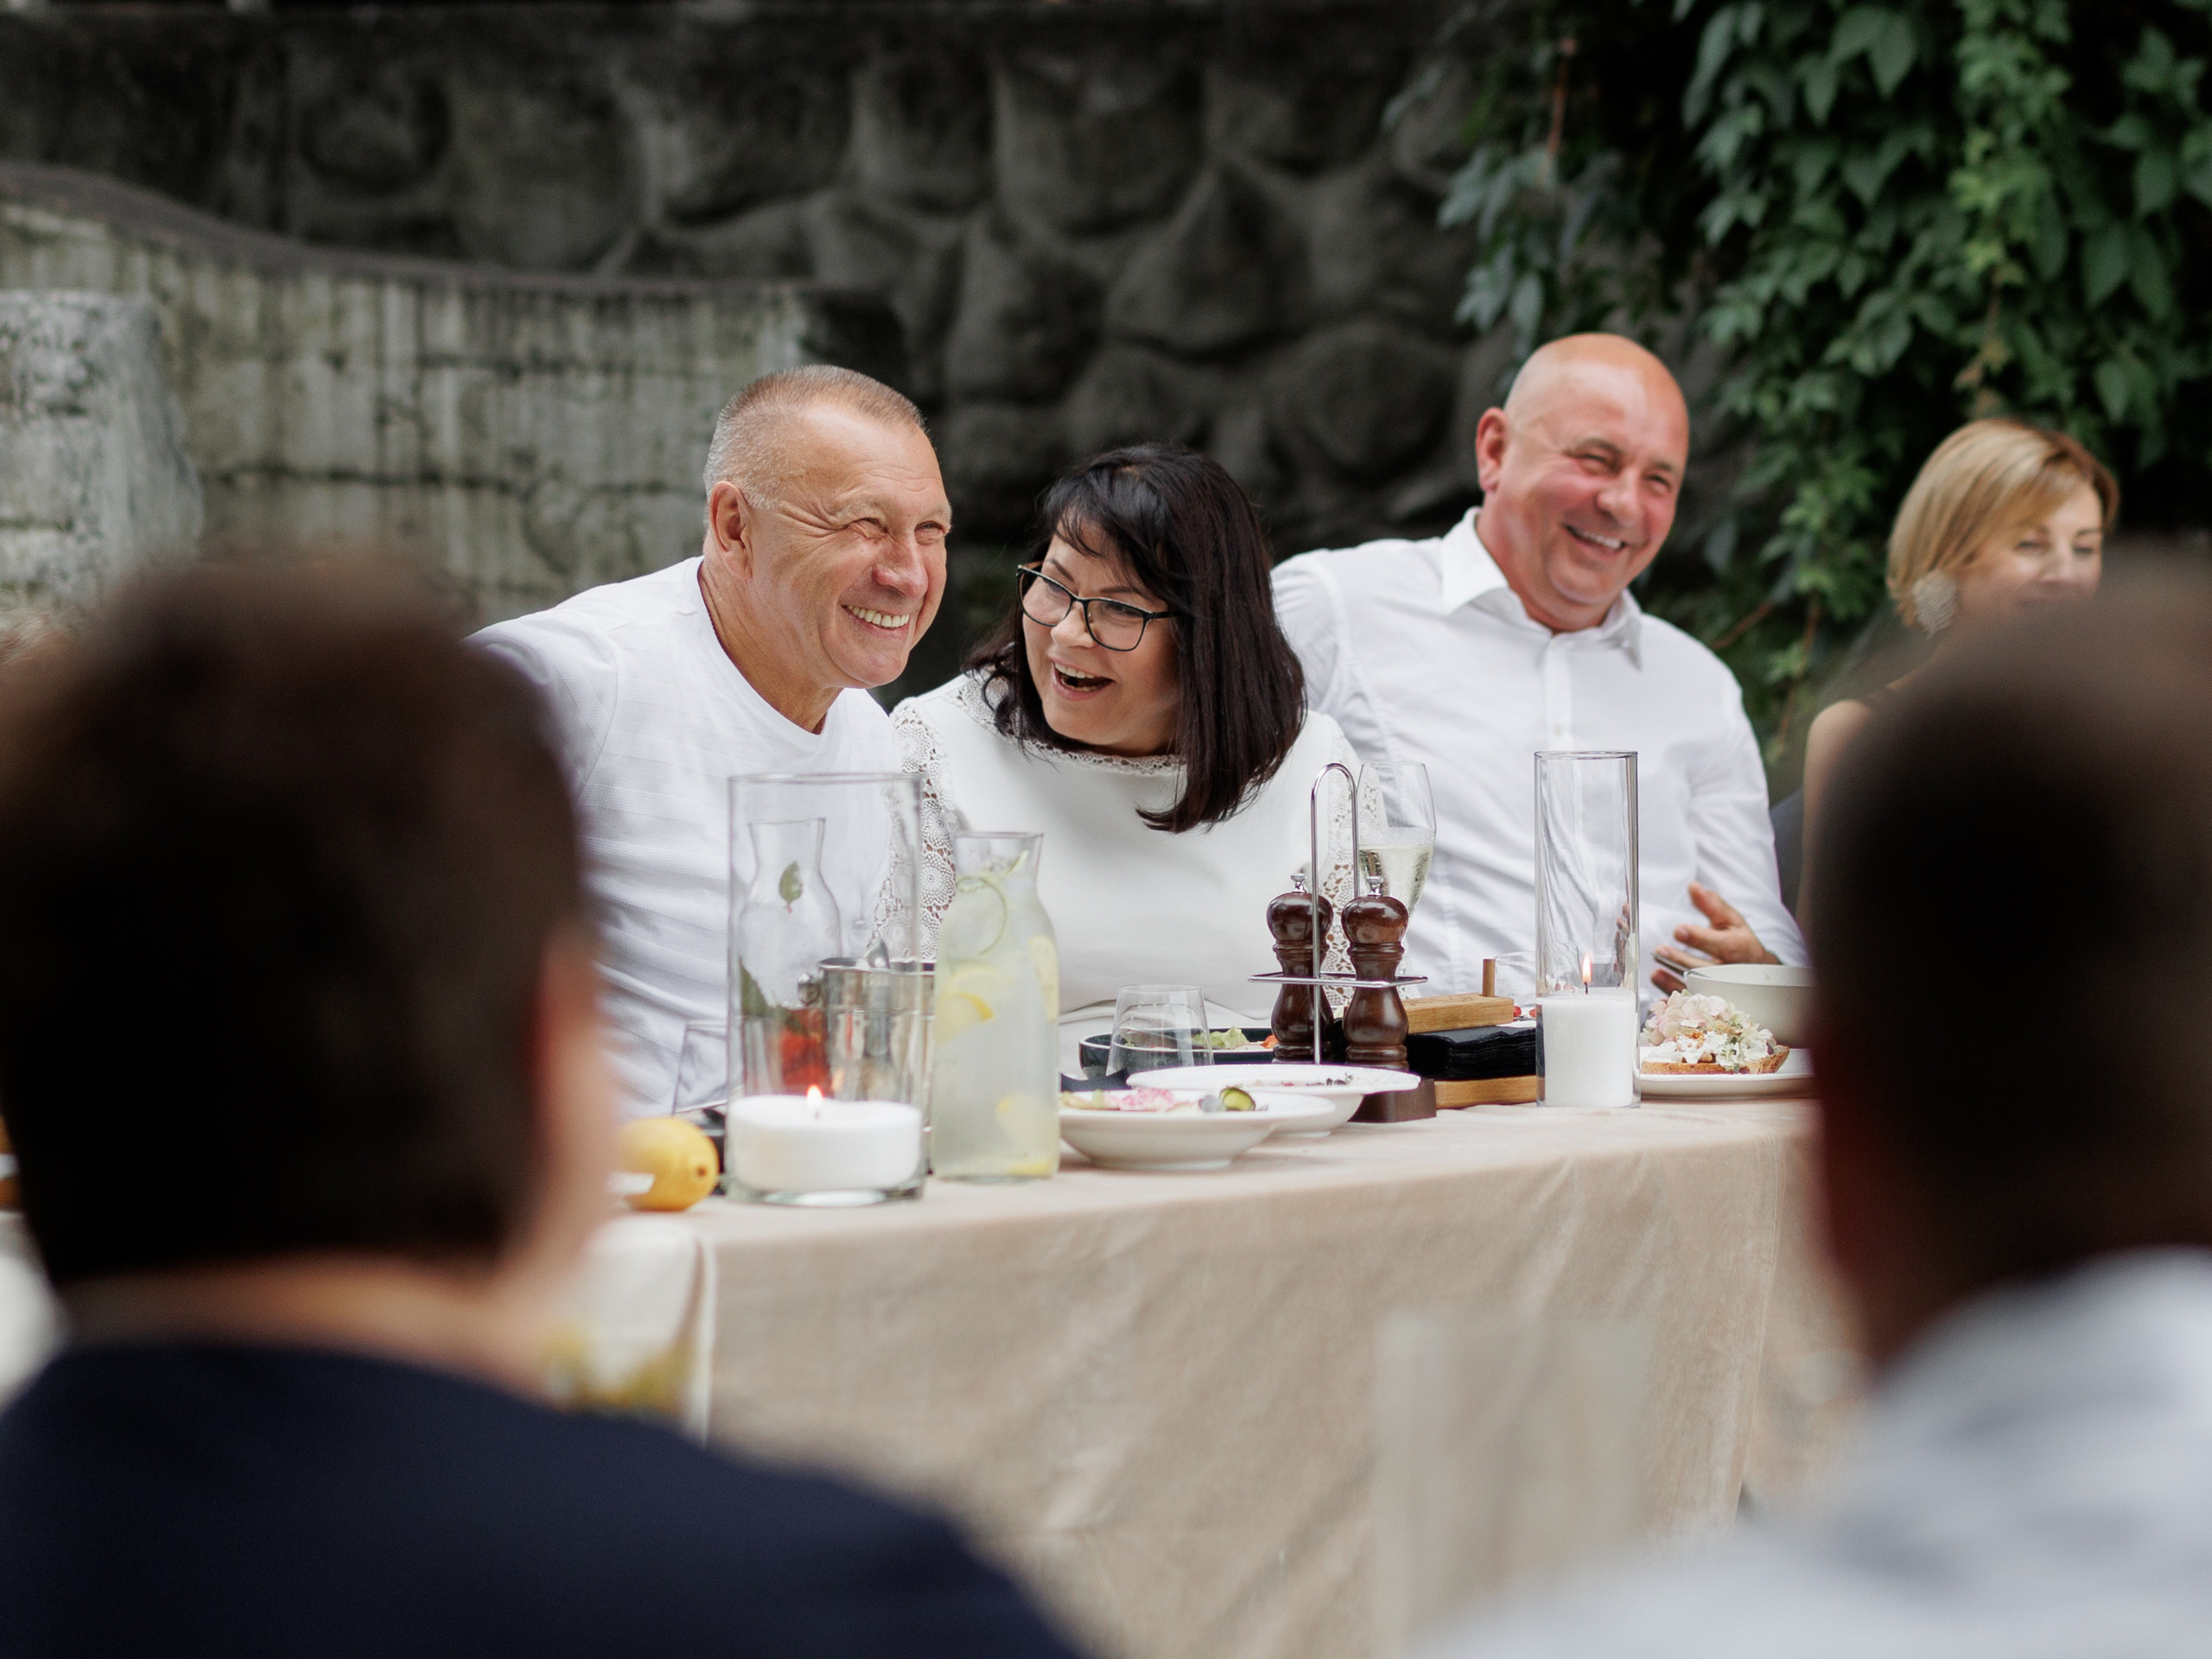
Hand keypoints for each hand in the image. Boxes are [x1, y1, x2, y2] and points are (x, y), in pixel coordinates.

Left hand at [1650, 882, 1779, 993]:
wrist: (1758, 976)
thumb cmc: (1741, 944)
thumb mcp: (1732, 922)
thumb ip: (1712, 906)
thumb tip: (1693, 887)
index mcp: (1739, 949)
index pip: (1721, 945)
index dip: (1699, 938)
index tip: (1679, 930)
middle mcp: (1731, 973)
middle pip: (1706, 969)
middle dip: (1681, 960)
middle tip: (1660, 950)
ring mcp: (1720, 990)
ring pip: (1697, 989)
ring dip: (1673, 981)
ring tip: (1656, 971)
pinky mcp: (1710, 1003)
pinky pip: (1691, 1006)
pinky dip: (1674, 1001)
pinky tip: (1661, 994)